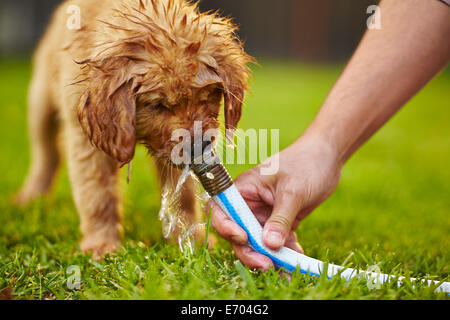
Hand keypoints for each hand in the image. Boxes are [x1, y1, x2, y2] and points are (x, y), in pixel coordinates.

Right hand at [209, 135, 341, 269]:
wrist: (326, 157)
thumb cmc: (306, 164)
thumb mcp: (293, 191)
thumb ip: (280, 218)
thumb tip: (269, 245)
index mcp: (244, 189)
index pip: (222, 210)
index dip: (225, 227)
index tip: (243, 238)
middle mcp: (250, 204)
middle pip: (239, 233)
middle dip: (251, 251)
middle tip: (267, 265)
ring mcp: (264, 214)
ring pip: (258, 242)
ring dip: (270, 257)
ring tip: (287, 269)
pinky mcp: (280, 222)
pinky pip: (277, 242)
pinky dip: (286, 253)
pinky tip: (298, 258)